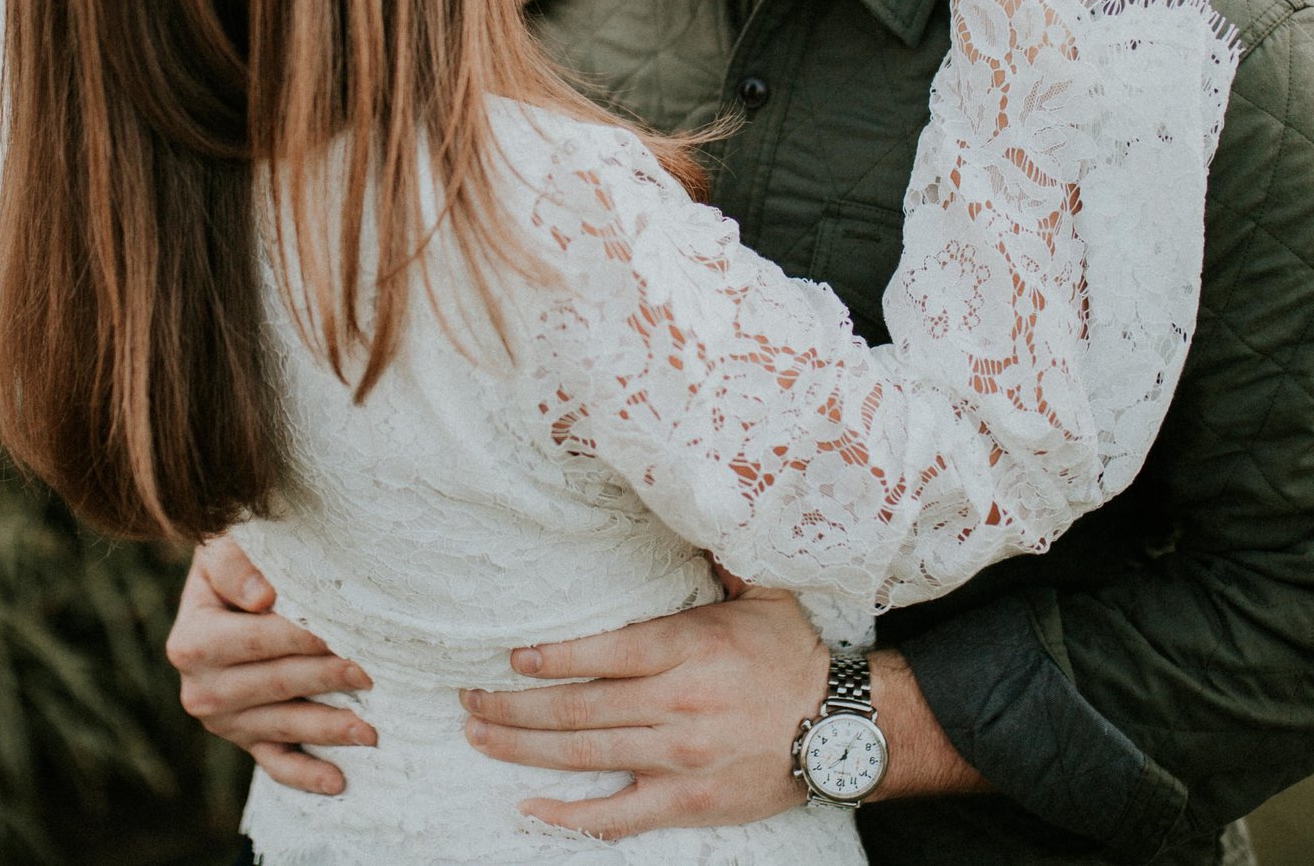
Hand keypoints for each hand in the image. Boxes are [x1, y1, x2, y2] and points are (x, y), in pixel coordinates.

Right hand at [165, 535, 375, 794]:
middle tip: (371, 674)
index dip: (302, 637)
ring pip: (281, 727)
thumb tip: (264, 598)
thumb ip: (238, 567)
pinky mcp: (245, 741)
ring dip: (327, 730)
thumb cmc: (234, 565)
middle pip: (275, 686)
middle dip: (325, 680)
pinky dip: (307, 775)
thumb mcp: (224, 550)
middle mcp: (200, 689)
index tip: (342, 634)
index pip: (258, 640)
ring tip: (371, 731)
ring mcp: (223, 721)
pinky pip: (276, 763)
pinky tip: (339, 781)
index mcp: (191, 642)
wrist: (222, 595)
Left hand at [458, 584, 826, 838]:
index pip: (603, 653)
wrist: (845, 727)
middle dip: (513, 706)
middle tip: (468, 701)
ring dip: (522, 749)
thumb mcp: (764, 594)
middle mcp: (677, 703)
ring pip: (584, 755)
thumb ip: (720, 556)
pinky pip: (619, 815)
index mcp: (688, 648)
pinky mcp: (690, 800)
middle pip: (576, 708)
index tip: (508, 658)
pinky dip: (570, 816)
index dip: (550, 658)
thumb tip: (699, 497)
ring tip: (479, 738)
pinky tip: (529, 808)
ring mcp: (680, 757)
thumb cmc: (797, 656)